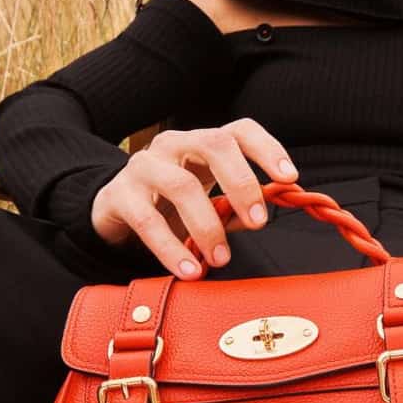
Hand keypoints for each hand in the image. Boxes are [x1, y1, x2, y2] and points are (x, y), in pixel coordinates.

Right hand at [90, 118, 298, 278]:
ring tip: (221, 259)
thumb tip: (257, 217)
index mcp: (202, 143)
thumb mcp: (207, 201)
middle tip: (259, 222)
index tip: (289, 177)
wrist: (113, 210)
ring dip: (207, 225)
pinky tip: (189, 271)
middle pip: (214, 145)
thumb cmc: (171, 204)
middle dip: (242, 183)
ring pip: (181, 185)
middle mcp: (174, 145)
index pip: (240, 131)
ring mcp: (143, 165)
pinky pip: (148, 220)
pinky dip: (171, 248)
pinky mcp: (118, 195)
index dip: (267, 149)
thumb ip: (234, 208)